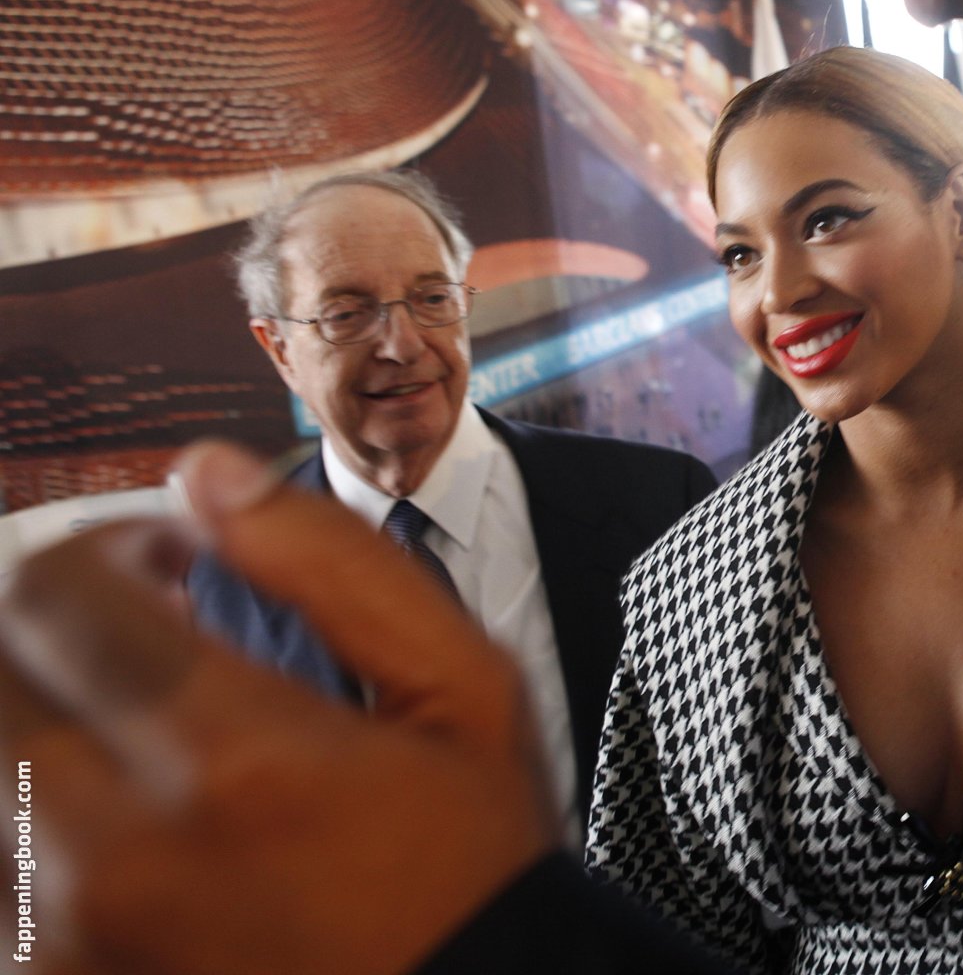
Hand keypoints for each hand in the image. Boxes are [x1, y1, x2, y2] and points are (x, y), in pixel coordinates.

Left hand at [0, 442, 559, 974]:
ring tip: (145, 730)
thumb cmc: (473, 866)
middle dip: (53, 626)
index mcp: (233, 761)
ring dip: (50, 721)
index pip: (54, 596)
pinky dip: (47, 819)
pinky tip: (140, 821)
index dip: (104, 546)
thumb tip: (206, 477)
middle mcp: (116, 859)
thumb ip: (335, 565)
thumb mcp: (464, 692)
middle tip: (140, 632)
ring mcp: (65, 945)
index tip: (166, 562)